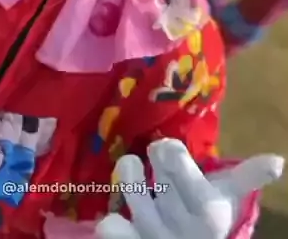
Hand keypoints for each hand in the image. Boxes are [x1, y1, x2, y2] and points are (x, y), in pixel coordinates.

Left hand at [96, 138, 283, 238]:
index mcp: (206, 206)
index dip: (168, 149)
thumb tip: (279, 161)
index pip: (173, 158)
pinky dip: (112, 220)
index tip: (169, 149)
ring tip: (134, 172)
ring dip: (129, 175)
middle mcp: (178, 222)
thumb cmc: (213, 219)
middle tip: (159, 161)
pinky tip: (121, 214)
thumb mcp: (231, 197)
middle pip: (153, 167)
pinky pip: (110, 228)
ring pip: (128, 189)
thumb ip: (250, 175)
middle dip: (154, 159)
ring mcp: (153, 235)